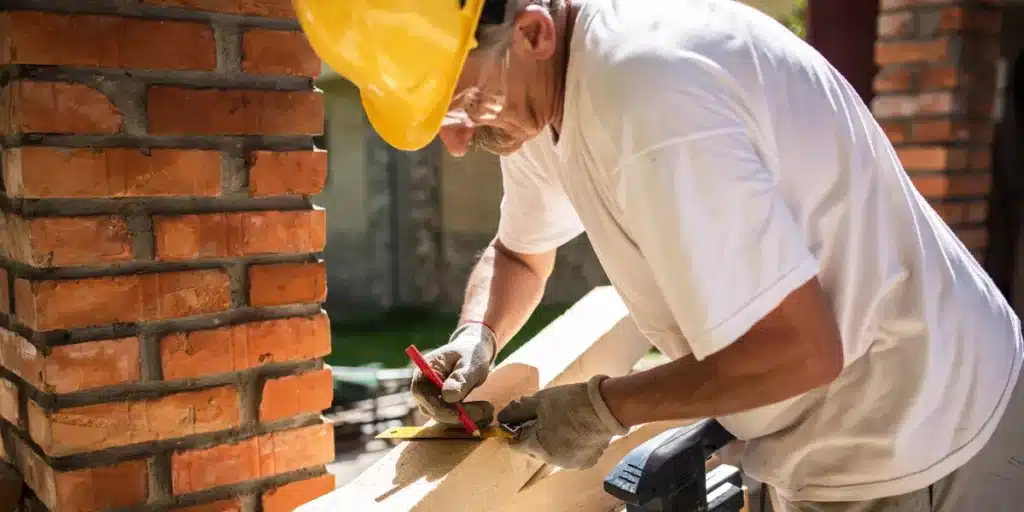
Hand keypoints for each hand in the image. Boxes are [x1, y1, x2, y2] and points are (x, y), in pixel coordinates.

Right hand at [410, 322, 496, 426]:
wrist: (474, 350)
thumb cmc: (471, 352)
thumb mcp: (470, 362)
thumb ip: (460, 378)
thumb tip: (448, 397)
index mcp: (423, 373)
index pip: (426, 397)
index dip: (443, 410)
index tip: (465, 414)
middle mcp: (423, 388)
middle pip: (434, 411)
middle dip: (460, 415)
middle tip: (486, 411)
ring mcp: (431, 399)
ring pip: (445, 417)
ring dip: (467, 418)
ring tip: (489, 410)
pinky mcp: (442, 406)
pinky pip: (452, 417)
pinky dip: (468, 418)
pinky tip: (484, 413)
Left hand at [497, 375, 627, 468]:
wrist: (606, 407)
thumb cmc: (570, 402)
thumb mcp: (539, 401)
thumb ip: (517, 411)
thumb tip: (501, 418)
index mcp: (537, 447)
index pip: (515, 444)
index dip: (514, 430)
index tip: (520, 420)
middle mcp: (552, 461)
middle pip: (533, 449)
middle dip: (532, 434)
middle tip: (541, 416)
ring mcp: (570, 464)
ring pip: (551, 453)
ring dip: (550, 440)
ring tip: (560, 421)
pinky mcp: (585, 462)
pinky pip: (568, 454)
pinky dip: (567, 445)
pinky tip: (574, 429)